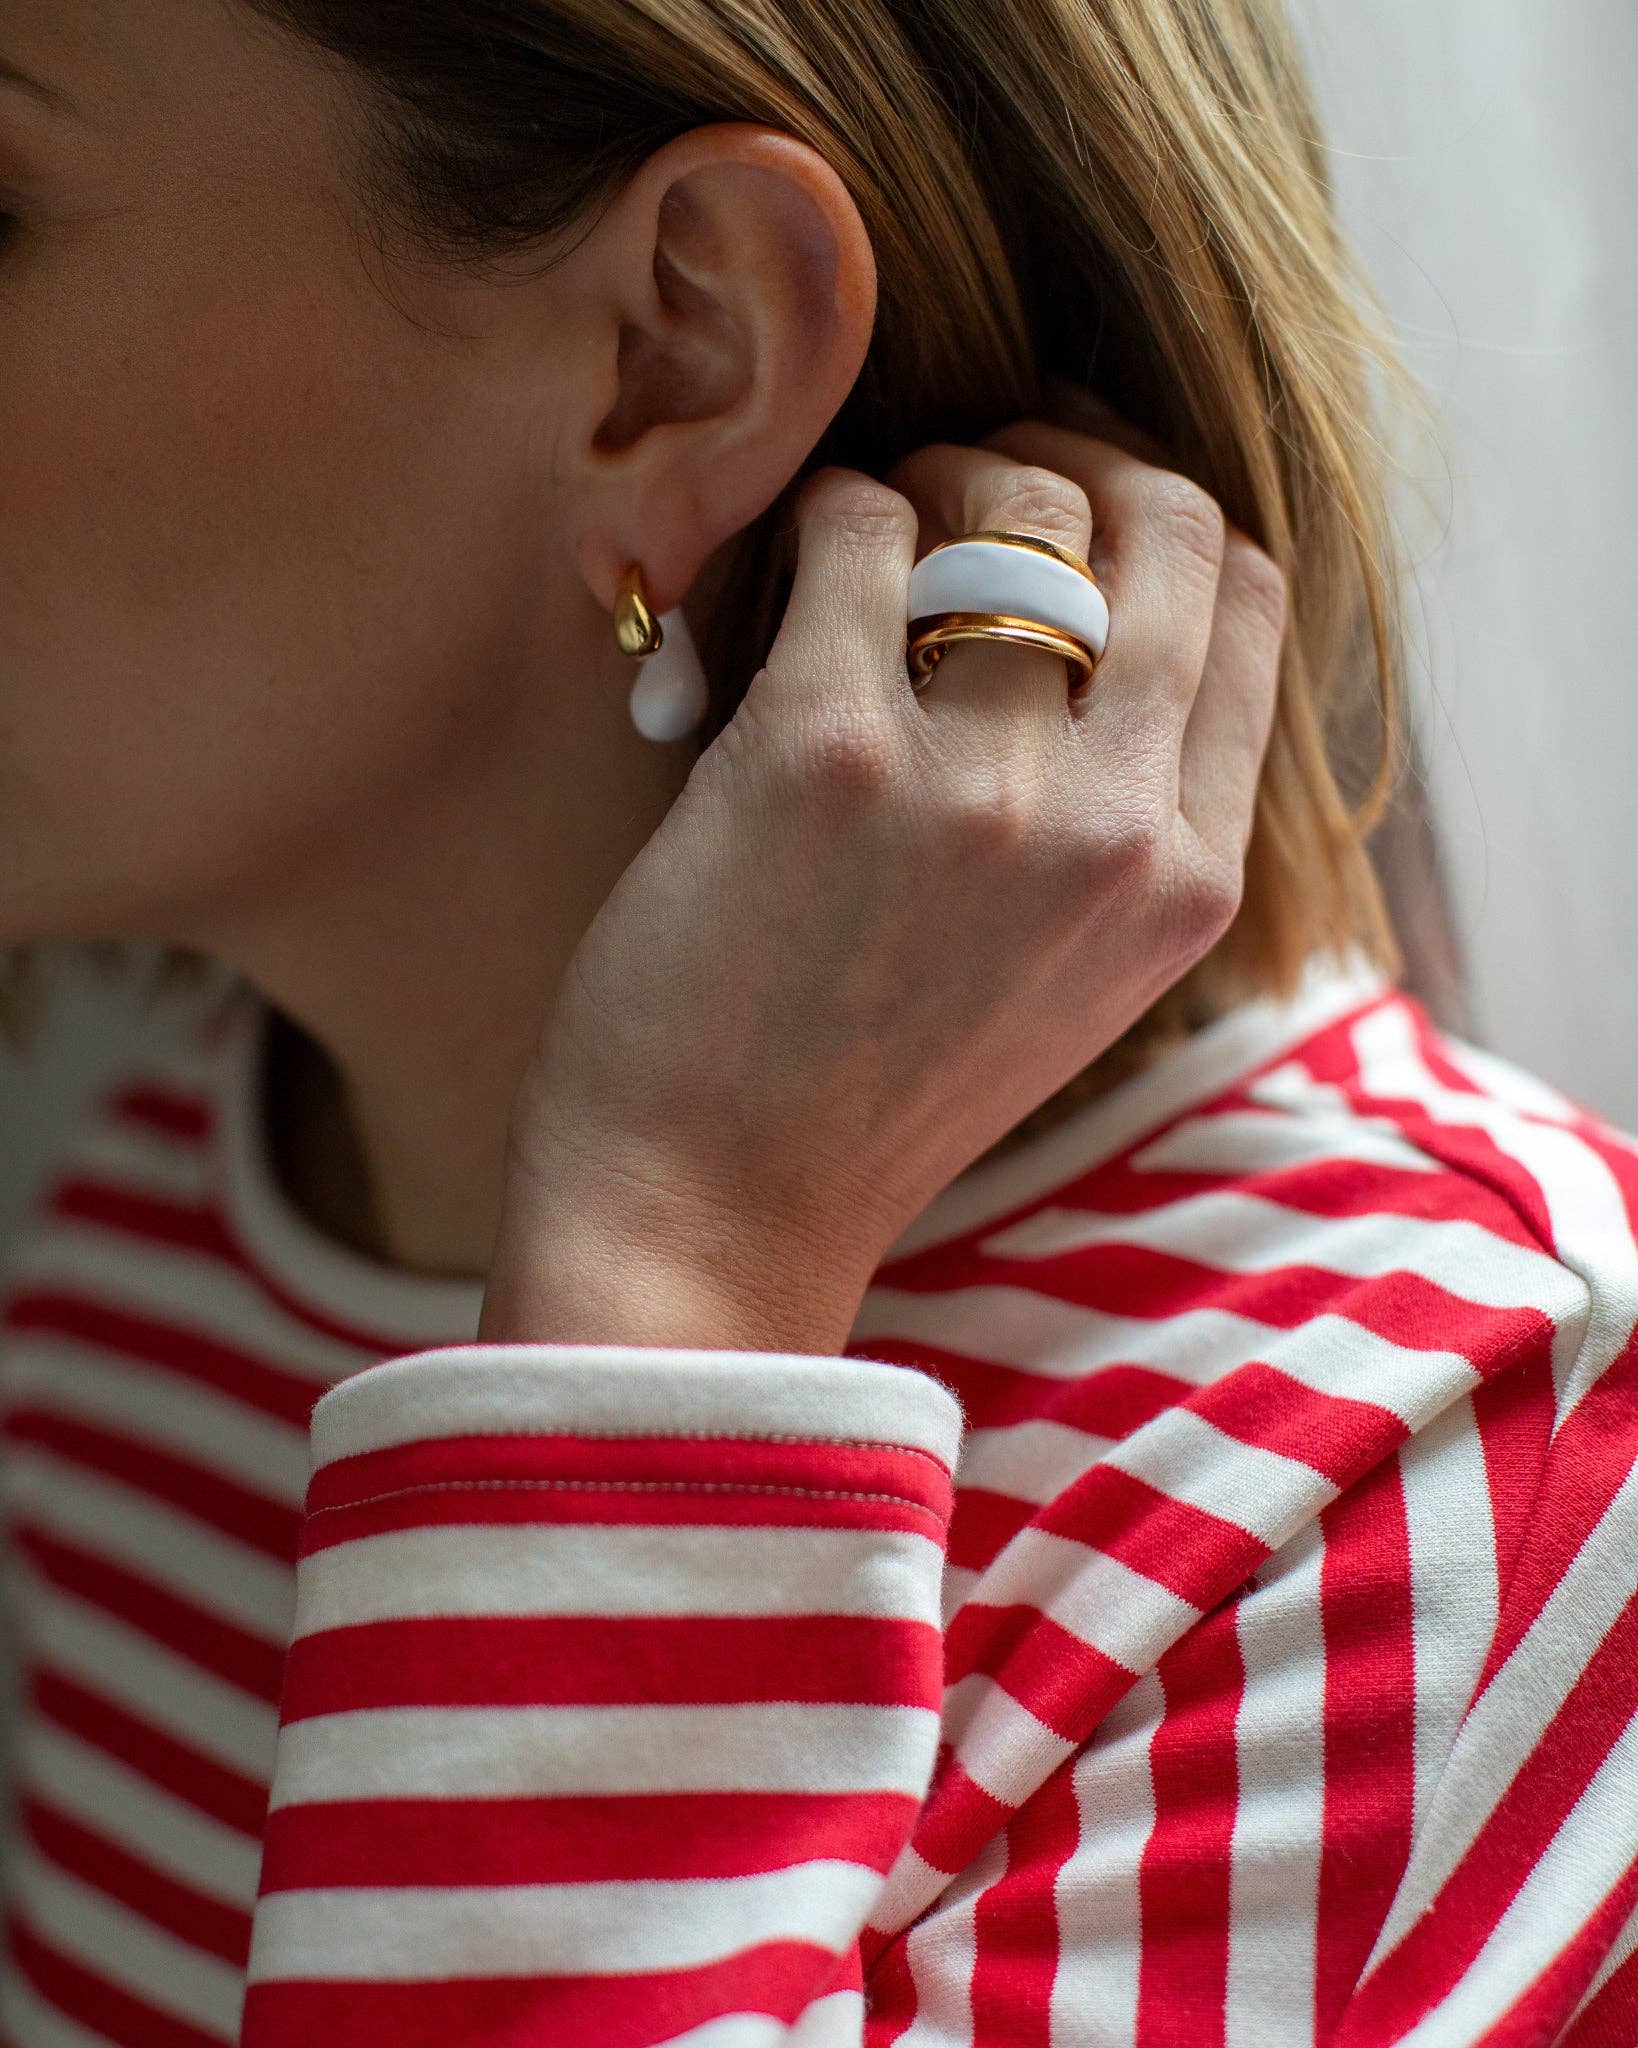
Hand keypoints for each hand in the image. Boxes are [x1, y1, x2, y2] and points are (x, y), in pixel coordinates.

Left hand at [479, 385, 1285, 1345]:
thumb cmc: (868, 1094)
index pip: (1249, 604)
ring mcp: (978, 788)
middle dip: (1072, 459)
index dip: (1165, 516)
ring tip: (873, 522)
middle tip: (974, 484)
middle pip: (1163, 520)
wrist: (714, 1212)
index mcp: (1189, 885)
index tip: (1085, 497)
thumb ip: (1118, 820)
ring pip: (1013, 506)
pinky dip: (826, 510)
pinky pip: (862, 532)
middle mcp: (1113, 831)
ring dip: (939, 476)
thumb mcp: (1068, 979)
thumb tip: (1099, 619)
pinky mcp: (825, 751)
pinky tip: (786, 560)